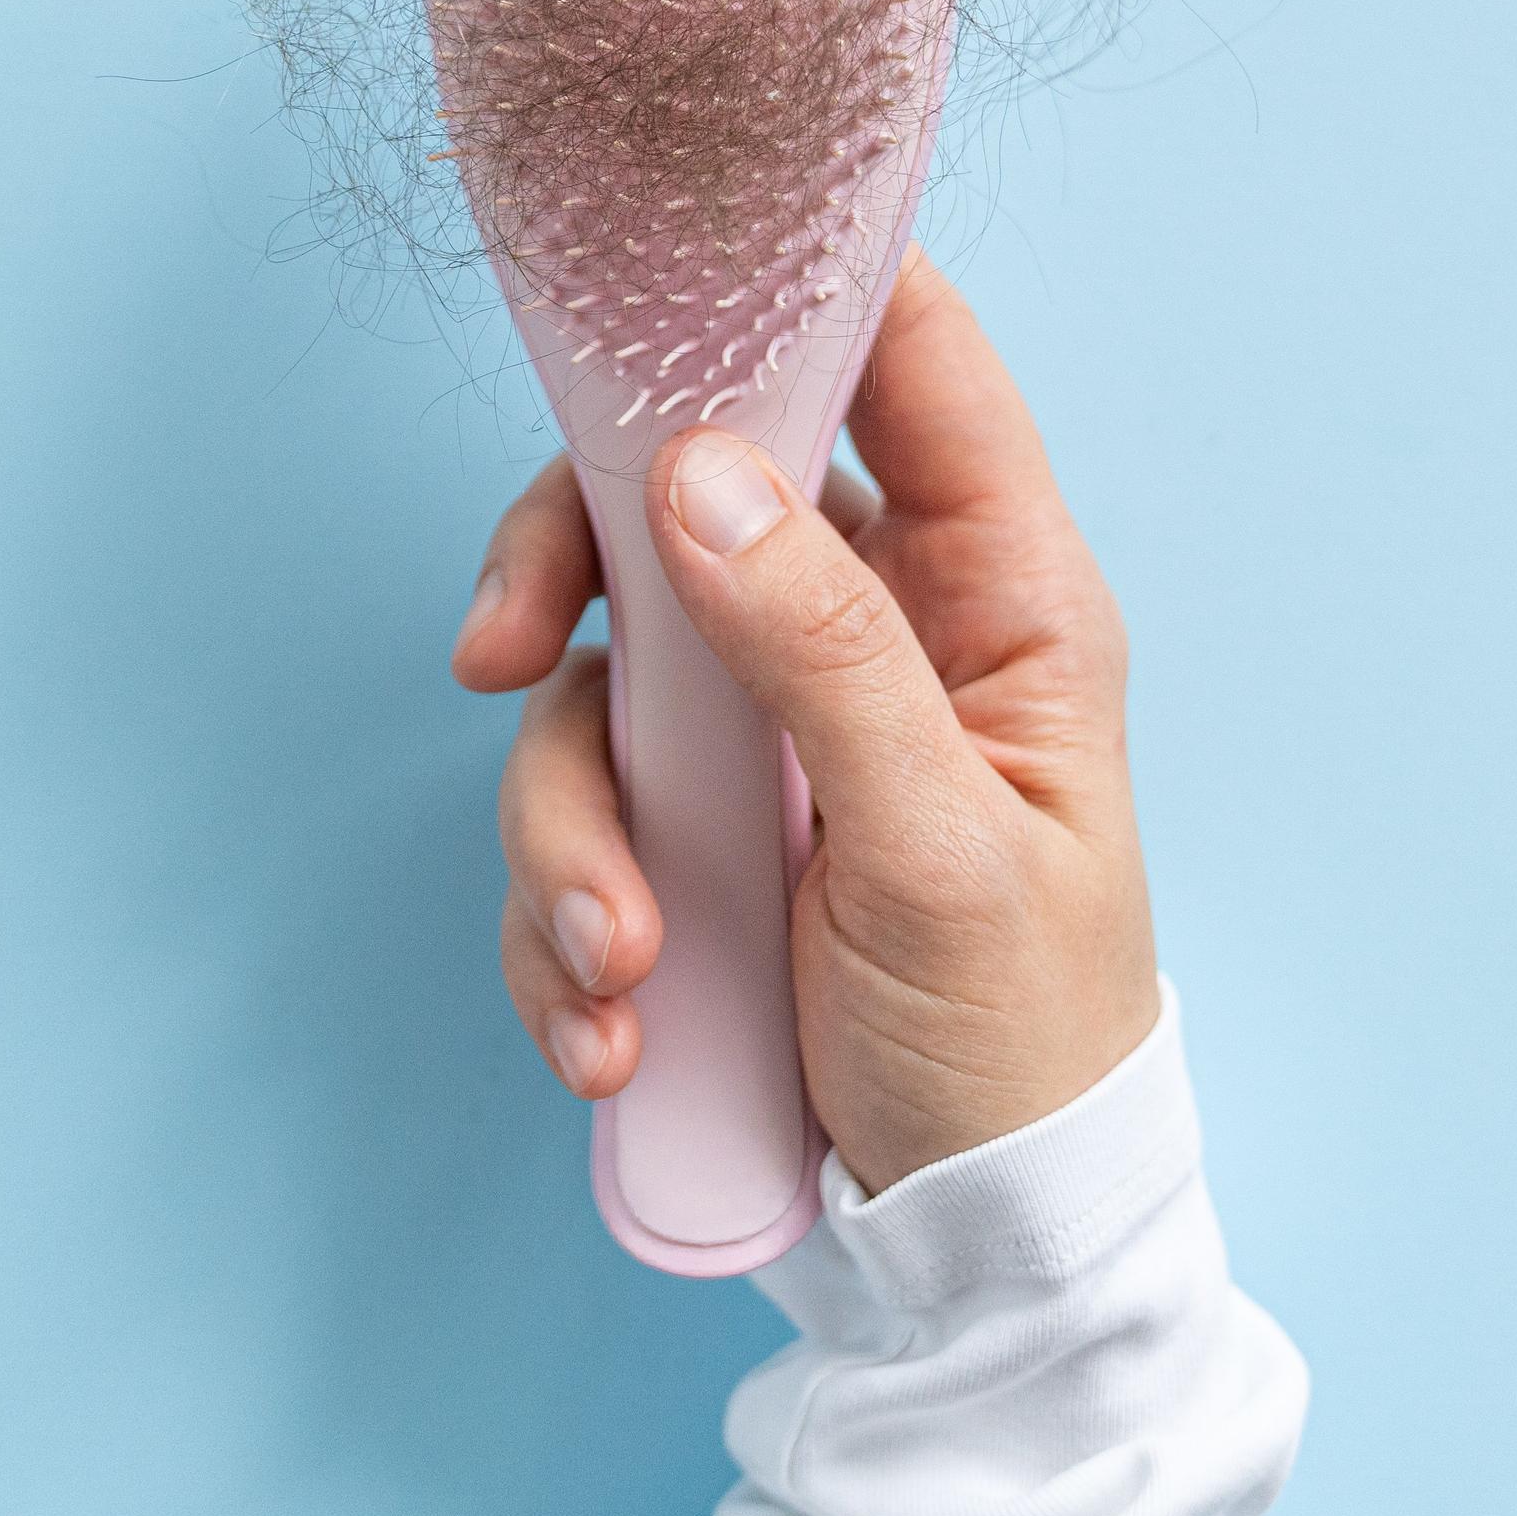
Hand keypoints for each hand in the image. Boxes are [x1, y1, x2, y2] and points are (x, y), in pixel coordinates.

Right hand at [450, 247, 1162, 1192]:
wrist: (975, 1242)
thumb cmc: (1020, 1038)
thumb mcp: (939, 849)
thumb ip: (823, 651)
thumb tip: (701, 471)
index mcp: (993, 591)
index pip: (907, 358)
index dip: (792, 282)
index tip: (650, 273)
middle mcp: (872, 628)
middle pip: (680, 493)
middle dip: (569, 577)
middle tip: (496, 659)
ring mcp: (771, 730)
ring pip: (599, 679)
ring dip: (570, 829)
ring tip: (621, 970)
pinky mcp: (694, 837)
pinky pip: (576, 819)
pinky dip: (563, 926)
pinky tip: (615, 1033)